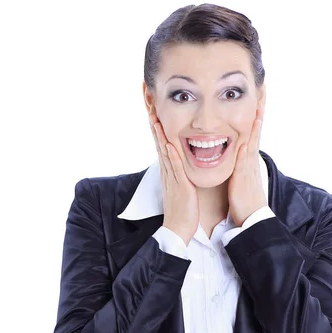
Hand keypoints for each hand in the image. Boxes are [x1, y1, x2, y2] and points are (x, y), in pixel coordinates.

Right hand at [148, 107, 199, 245]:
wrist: (178, 229)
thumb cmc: (182, 210)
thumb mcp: (180, 187)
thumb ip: (179, 173)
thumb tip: (181, 163)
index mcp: (168, 171)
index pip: (161, 143)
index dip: (157, 126)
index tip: (153, 109)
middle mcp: (167, 171)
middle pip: (159, 142)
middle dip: (154, 122)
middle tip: (148, 103)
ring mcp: (172, 178)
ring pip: (164, 151)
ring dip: (159, 133)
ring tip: (154, 116)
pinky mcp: (179, 186)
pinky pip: (175, 168)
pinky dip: (171, 154)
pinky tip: (168, 143)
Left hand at [227, 106, 266, 227]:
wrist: (252, 218)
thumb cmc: (244, 199)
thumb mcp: (242, 177)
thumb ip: (240, 163)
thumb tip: (237, 151)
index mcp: (248, 158)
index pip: (252, 130)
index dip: (255, 112)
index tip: (257, 94)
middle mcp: (251, 158)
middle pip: (256, 128)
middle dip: (260, 108)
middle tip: (263, 87)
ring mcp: (249, 165)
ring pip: (253, 138)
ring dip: (256, 120)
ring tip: (258, 101)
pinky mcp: (244, 174)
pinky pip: (245, 155)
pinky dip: (248, 140)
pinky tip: (249, 131)